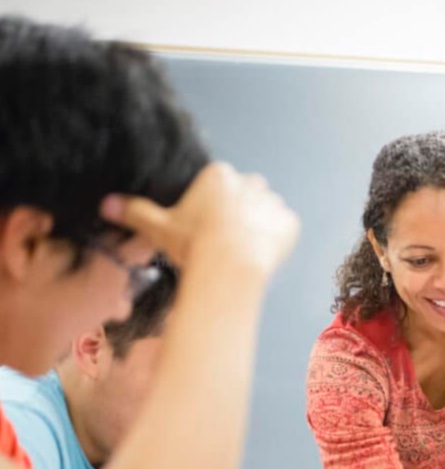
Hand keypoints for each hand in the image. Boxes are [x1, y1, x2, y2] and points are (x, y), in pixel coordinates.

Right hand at [99, 162, 298, 274]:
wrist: (231, 265)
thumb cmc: (195, 244)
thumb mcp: (160, 228)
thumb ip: (135, 212)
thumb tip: (105, 204)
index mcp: (219, 175)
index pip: (216, 184)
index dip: (210, 206)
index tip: (204, 225)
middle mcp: (250, 182)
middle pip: (242, 194)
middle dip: (234, 212)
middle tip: (220, 238)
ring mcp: (272, 203)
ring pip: (264, 210)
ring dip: (255, 225)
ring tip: (240, 249)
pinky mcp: (289, 224)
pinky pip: (283, 228)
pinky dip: (275, 239)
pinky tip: (259, 253)